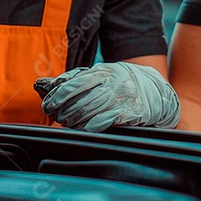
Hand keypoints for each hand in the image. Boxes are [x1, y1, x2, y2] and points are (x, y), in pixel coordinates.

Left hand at [36, 61, 179, 131]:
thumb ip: (73, 81)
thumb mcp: (101, 77)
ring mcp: (124, 96)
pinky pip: (109, 119)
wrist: (159, 92)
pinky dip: (95, 125)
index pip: (75, 82)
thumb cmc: (122, 86)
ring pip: (93, 108)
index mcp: (104, 71)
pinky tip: (86, 129)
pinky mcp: (133, 111)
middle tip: (57, 117)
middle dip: (65, 109)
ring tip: (68, 124)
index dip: (58, 95)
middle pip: (82, 97)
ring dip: (76, 119)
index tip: (47, 105)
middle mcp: (114, 81)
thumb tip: (41, 84)